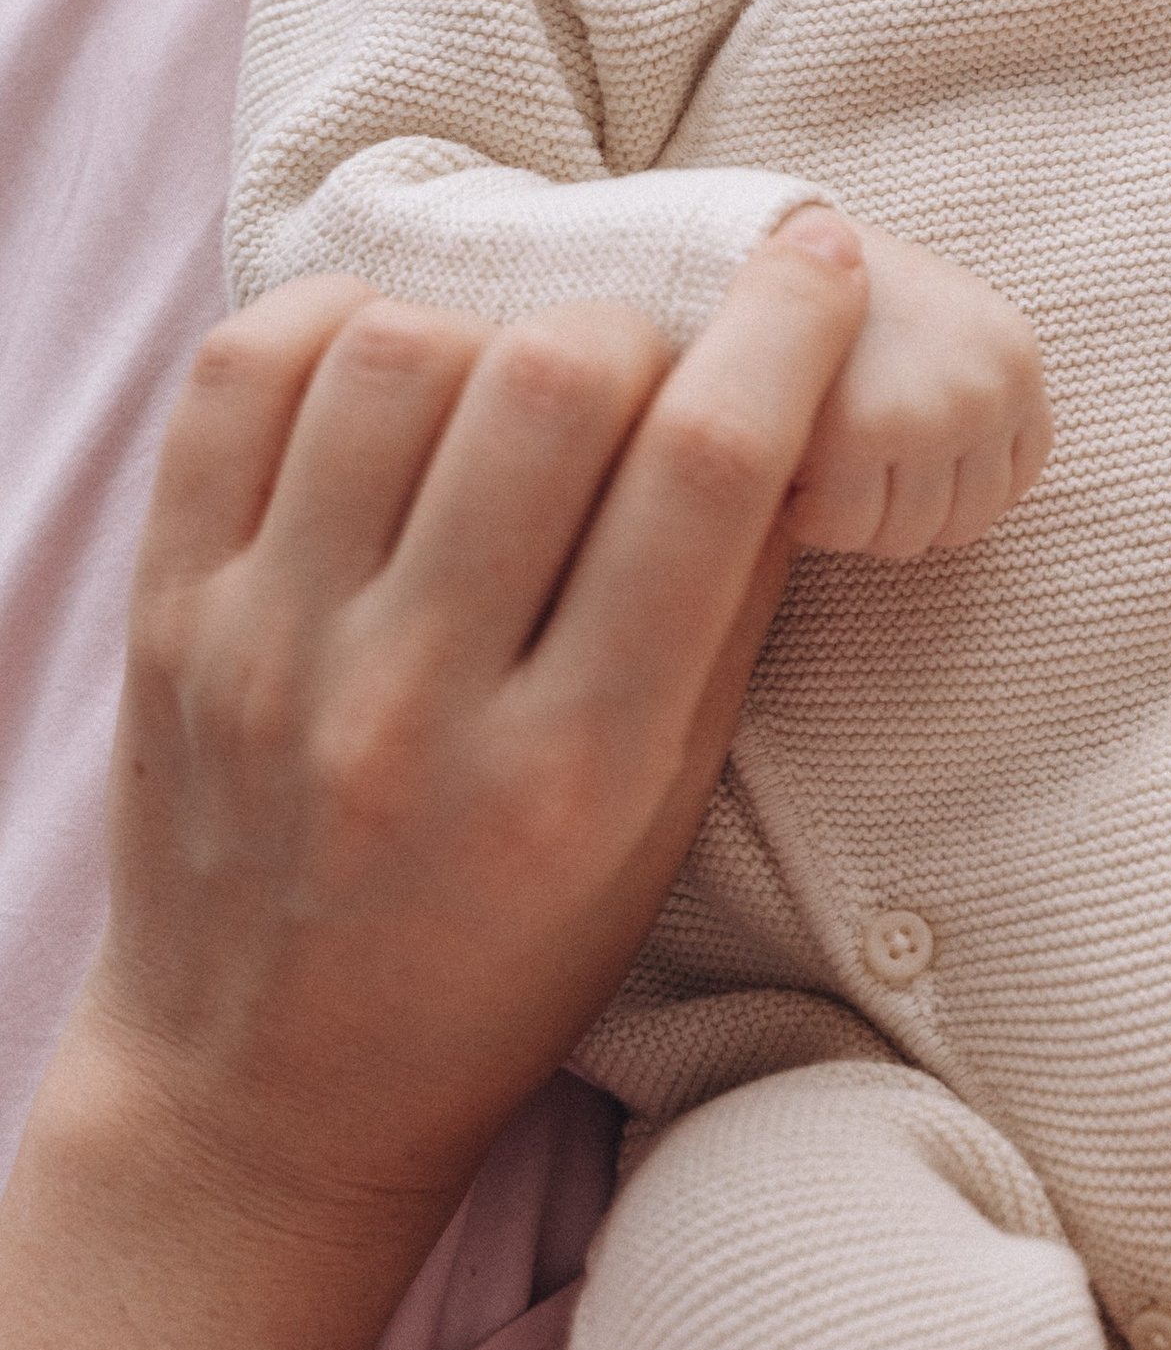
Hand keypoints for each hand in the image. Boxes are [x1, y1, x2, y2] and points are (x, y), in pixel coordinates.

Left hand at [0, 216, 866, 1349]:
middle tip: (645, 370)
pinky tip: (393, 367)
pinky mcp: (171, 615)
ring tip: (510, 387)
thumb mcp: (661, 819)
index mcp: (577, 773)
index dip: (786, 330)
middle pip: (555, 384)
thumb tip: (786, 395)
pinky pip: (247, 378)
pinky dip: (339, 326)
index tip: (820, 257)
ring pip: (401, 353)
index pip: (706, 472)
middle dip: (635, 331)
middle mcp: (418, 705)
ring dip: (490, 328)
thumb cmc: (505, 955)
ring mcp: (272, 652)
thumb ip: (723, 612)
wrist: (266, 1092)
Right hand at [786, 229, 1052, 556]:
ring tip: (820, 463)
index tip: (893, 466)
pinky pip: (841, 529)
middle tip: (848, 467)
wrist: (764, 249)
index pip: (1010, 482)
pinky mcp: (860, 435)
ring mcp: (928, 414)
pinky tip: (791, 466)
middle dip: (897, 509)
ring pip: (902, 537)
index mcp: (1012, 360)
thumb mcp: (939, 327)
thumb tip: (977, 502)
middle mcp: (985, 389)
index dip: (943, 489)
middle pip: (960, 523)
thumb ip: (968, 393)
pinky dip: (806, 514)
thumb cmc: (846, 301)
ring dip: (851, 517)